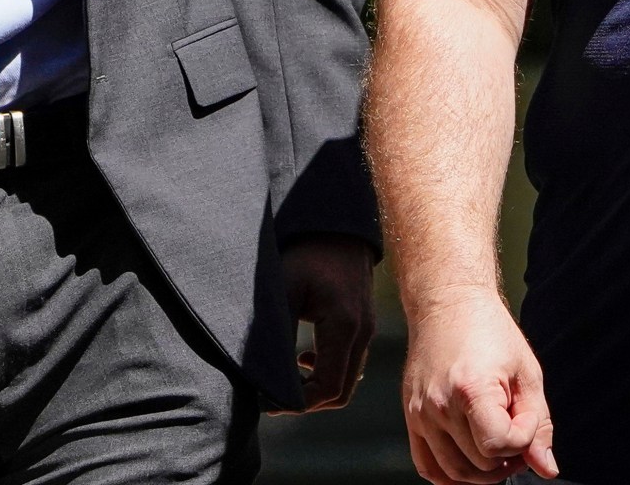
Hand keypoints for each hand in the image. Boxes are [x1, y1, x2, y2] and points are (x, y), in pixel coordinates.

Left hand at [282, 234, 376, 412]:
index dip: (298, 403)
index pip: (328, 387)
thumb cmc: (306, 253)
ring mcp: (366, 330)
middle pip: (340, 393)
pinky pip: (349, 365)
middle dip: (306, 402)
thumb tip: (263, 377)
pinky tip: (303, 359)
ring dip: (316, 388)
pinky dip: (327, 373)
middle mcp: (362, 332)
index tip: (267, 401)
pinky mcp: (363, 326)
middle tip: (272, 397)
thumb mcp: (283, 291)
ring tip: (285, 380)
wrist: (336, 226)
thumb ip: (276, 335)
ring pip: (346, 381)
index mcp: (344, 325)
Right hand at [400, 293, 554, 484]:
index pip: (500, 444)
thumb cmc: (489, 331)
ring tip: (498, 448)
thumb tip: (546, 468)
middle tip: (518, 435)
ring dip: (484, 472)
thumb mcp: (526, 372)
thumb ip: (539, 422)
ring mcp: (421, 415)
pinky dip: (451, 476)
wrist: (448, 305)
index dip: (523, 437)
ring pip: (455, 473)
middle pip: (480, 463)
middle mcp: (440, 405)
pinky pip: (428, 467)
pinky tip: (471, 461)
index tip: (526, 416)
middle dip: (508, 456)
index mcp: (471, 388)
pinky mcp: (411, 418)